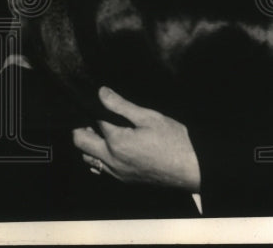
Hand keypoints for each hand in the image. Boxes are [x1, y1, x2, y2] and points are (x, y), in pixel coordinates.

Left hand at [72, 86, 200, 191]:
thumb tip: (100, 92)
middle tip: (94, 118)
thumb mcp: (149, 117)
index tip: (98, 102)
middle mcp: (112, 160)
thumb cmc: (174, 141)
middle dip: (82, 128)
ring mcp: (117, 173)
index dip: (95, 109)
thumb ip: (121, 105)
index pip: (93, 120)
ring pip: (88, 158)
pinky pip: (102, 170)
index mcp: (116, 142)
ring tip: (104, 133)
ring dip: (90, 145)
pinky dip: (99, 159)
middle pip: (80, 142)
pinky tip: (112, 149)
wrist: (193, 169)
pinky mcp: (125, 181)